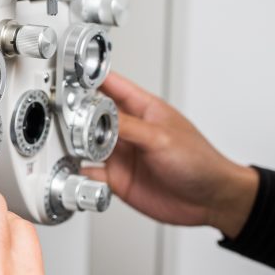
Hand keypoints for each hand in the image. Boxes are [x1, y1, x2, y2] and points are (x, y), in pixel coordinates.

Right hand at [81, 72, 258, 236]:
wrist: (210, 200)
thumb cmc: (200, 162)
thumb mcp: (161, 138)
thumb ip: (127, 127)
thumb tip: (96, 116)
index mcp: (144, 109)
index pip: (111, 85)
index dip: (90, 77)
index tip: (70, 75)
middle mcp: (130, 130)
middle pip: (93, 115)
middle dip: (77, 114)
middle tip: (64, 117)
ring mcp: (123, 154)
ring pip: (88, 144)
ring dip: (77, 145)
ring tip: (68, 145)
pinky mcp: (118, 179)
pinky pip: (91, 174)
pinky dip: (81, 173)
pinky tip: (78, 172)